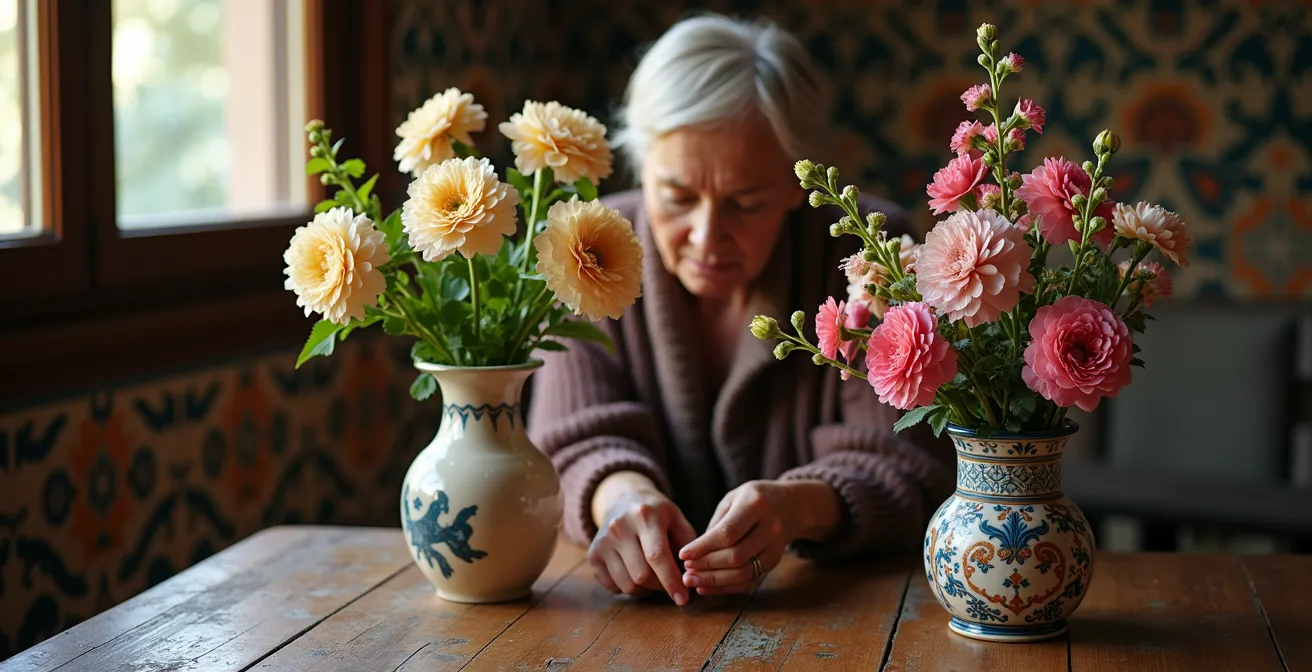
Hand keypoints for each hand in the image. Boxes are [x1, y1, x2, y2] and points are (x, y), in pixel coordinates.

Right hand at [587, 472, 696, 604]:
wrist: (623, 499)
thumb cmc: (656, 513)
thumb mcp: (677, 518)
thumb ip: (688, 544)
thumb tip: (690, 574)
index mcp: (645, 516)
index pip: (657, 556)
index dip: (671, 581)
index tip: (683, 599)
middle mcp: (619, 527)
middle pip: (642, 575)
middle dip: (660, 586)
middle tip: (669, 582)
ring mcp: (603, 541)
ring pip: (627, 585)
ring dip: (645, 589)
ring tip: (653, 577)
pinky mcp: (593, 555)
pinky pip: (613, 587)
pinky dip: (628, 588)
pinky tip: (635, 574)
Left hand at [678, 480, 839, 595]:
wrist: (790, 504)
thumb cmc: (753, 499)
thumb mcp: (733, 499)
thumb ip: (716, 524)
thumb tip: (693, 553)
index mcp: (756, 504)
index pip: (727, 533)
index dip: (703, 547)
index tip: (682, 554)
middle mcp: (770, 527)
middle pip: (735, 556)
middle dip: (706, 566)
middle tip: (685, 571)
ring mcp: (776, 547)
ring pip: (743, 573)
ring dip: (714, 581)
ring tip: (691, 581)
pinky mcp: (774, 561)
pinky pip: (749, 580)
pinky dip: (726, 587)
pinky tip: (706, 588)